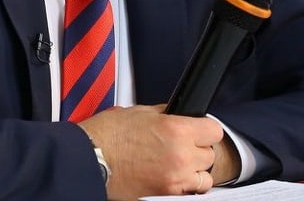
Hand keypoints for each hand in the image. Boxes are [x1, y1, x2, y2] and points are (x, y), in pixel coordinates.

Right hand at [78, 104, 232, 199]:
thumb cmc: (108, 135)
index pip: (214, 130)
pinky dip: (183, 186)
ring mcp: (175, 180)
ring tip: (177, 164)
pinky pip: (188, 193)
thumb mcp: (140, 112)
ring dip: (194, 170)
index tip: (200, 129)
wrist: (90, 159)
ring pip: (204, 178)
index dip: (205, 128)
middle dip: (197, 149)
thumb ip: (166, 114)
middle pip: (209, 154)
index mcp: (176, 130)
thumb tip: (179, 115)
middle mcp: (181, 156)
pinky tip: (169, 176)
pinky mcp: (165, 196)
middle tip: (181, 145)